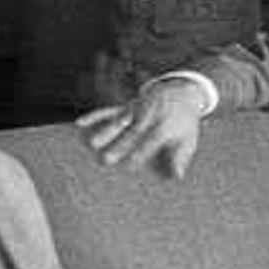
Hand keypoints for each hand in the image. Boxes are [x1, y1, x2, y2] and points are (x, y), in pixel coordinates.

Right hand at [78, 74, 204, 177]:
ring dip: (104, 131)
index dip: (140, 152)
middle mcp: (149, 115)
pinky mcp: (126, 106)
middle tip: (105, 160)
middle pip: (132, 132)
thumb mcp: (188, 140)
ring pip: (118, 120)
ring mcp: (136, 109)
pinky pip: (109, 110)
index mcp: (165, 125)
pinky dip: (94, 116)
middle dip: (118, 145)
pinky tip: (79, 123)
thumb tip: (177, 177)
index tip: (129, 165)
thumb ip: (181, 158)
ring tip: (92, 144)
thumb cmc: (185, 123)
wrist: (182, 91)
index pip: (151, 140)